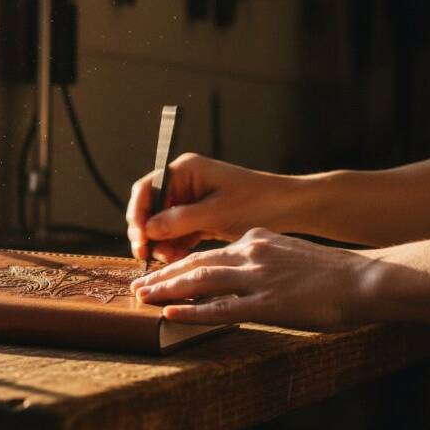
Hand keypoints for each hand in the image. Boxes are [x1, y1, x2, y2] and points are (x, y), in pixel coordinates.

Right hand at [126, 153, 298, 261]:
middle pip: (151, 207)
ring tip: (168, 258)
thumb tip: (148, 229)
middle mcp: (184, 182)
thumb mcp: (215, 213)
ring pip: (162, 224)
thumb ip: (178, 221)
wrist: (291, 209)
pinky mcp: (200, 217)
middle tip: (146, 254)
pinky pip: (178, 232)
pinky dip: (175, 246)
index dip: (138, 213)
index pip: (147, 189)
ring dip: (161, 242)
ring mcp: (191, 200)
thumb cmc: (258, 202)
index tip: (139, 238)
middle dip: (148, 232)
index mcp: (185, 170)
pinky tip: (177, 258)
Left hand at [129, 228, 378, 331]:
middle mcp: (250, 254)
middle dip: (163, 275)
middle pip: (196, 264)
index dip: (179, 263)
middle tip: (137, 285)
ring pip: (200, 281)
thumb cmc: (331, 271)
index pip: (207, 252)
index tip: (158, 272)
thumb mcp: (287, 251)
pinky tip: (170, 314)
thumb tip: (239, 266)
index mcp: (255, 240)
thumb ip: (260, 256)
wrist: (365, 279)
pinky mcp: (267, 304)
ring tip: (142, 297)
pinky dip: (193, 311)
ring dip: (167, 290)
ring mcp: (256, 279)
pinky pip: (222, 309)